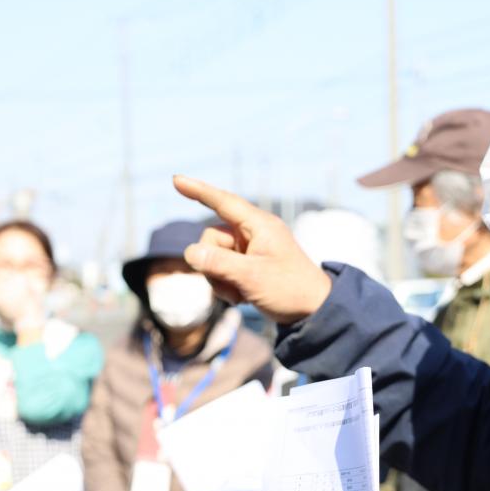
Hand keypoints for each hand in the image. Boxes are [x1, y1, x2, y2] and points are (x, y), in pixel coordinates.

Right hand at [172, 176, 331, 323]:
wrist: (313, 311)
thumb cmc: (289, 289)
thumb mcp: (251, 277)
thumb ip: (218, 263)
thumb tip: (190, 252)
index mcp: (259, 226)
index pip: (223, 202)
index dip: (198, 191)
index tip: (176, 179)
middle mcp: (252, 233)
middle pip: (211, 238)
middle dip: (212, 264)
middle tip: (232, 285)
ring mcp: (249, 249)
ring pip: (212, 256)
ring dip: (219, 279)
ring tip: (240, 294)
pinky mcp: (247, 265)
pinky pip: (221, 269)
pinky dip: (225, 285)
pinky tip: (241, 297)